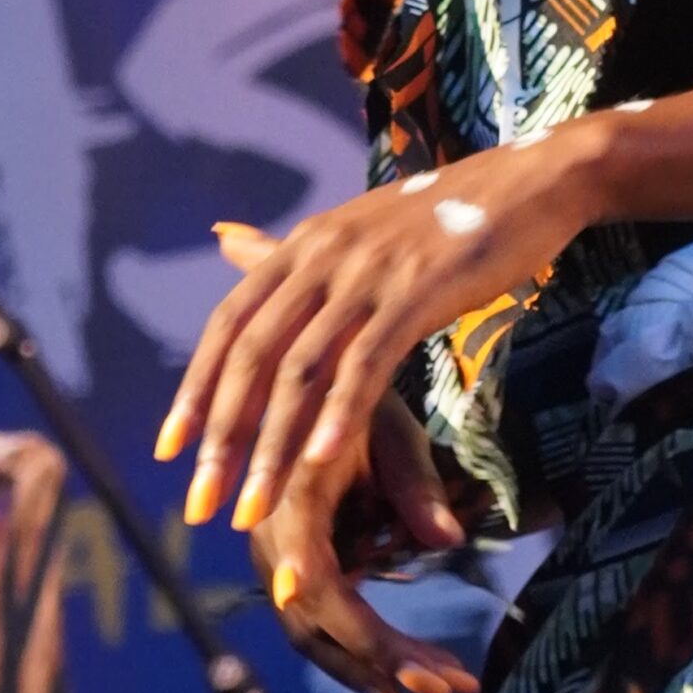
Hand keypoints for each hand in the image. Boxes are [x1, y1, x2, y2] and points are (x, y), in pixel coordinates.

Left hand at [157, 128, 604, 530]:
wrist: (524, 183)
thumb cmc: (440, 217)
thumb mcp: (353, 229)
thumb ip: (290, 254)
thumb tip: (222, 238)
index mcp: (303, 244)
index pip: (228, 323)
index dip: (194, 388)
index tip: (168, 453)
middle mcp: (324, 254)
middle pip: (253, 355)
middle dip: (221, 436)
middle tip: (201, 505)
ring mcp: (368, 271)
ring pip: (302, 369)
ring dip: (272, 447)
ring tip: (253, 509)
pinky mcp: (417, 290)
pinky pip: (367, 361)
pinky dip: (341, 415)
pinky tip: (325, 463)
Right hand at [248, 395, 480, 692]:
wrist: (310, 372)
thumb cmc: (353, 392)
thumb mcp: (391, 428)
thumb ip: (414, 483)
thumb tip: (448, 539)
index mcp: (292, 504)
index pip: (323, 594)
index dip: (367, 640)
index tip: (418, 678)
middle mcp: (271, 538)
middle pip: (317, 628)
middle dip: (383, 664)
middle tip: (448, 687)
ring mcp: (275, 553)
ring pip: (315, 633)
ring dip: (373, 664)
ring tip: (439, 684)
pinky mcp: (289, 557)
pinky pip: (317, 613)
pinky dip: (357, 643)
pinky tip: (400, 667)